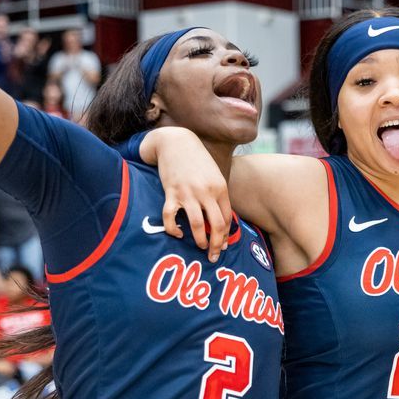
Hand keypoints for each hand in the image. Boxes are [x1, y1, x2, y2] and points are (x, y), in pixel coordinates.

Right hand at [151, 128, 231, 261]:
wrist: (176, 142)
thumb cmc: (196, 161)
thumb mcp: (213, 176)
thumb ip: (217, 196)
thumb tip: (221, 221)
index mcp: (220, 189)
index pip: (226, 219)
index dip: (226, 236)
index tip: (224, 246)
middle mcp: (206, 192)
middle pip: (216, 226)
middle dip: (217, 245)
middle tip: (214, 256)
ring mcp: (188, 193)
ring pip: (197, 225)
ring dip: (200, 241)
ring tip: (200, 247)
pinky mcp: (171, 192)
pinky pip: (171, 218)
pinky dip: (174, 230)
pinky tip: (178, 234)